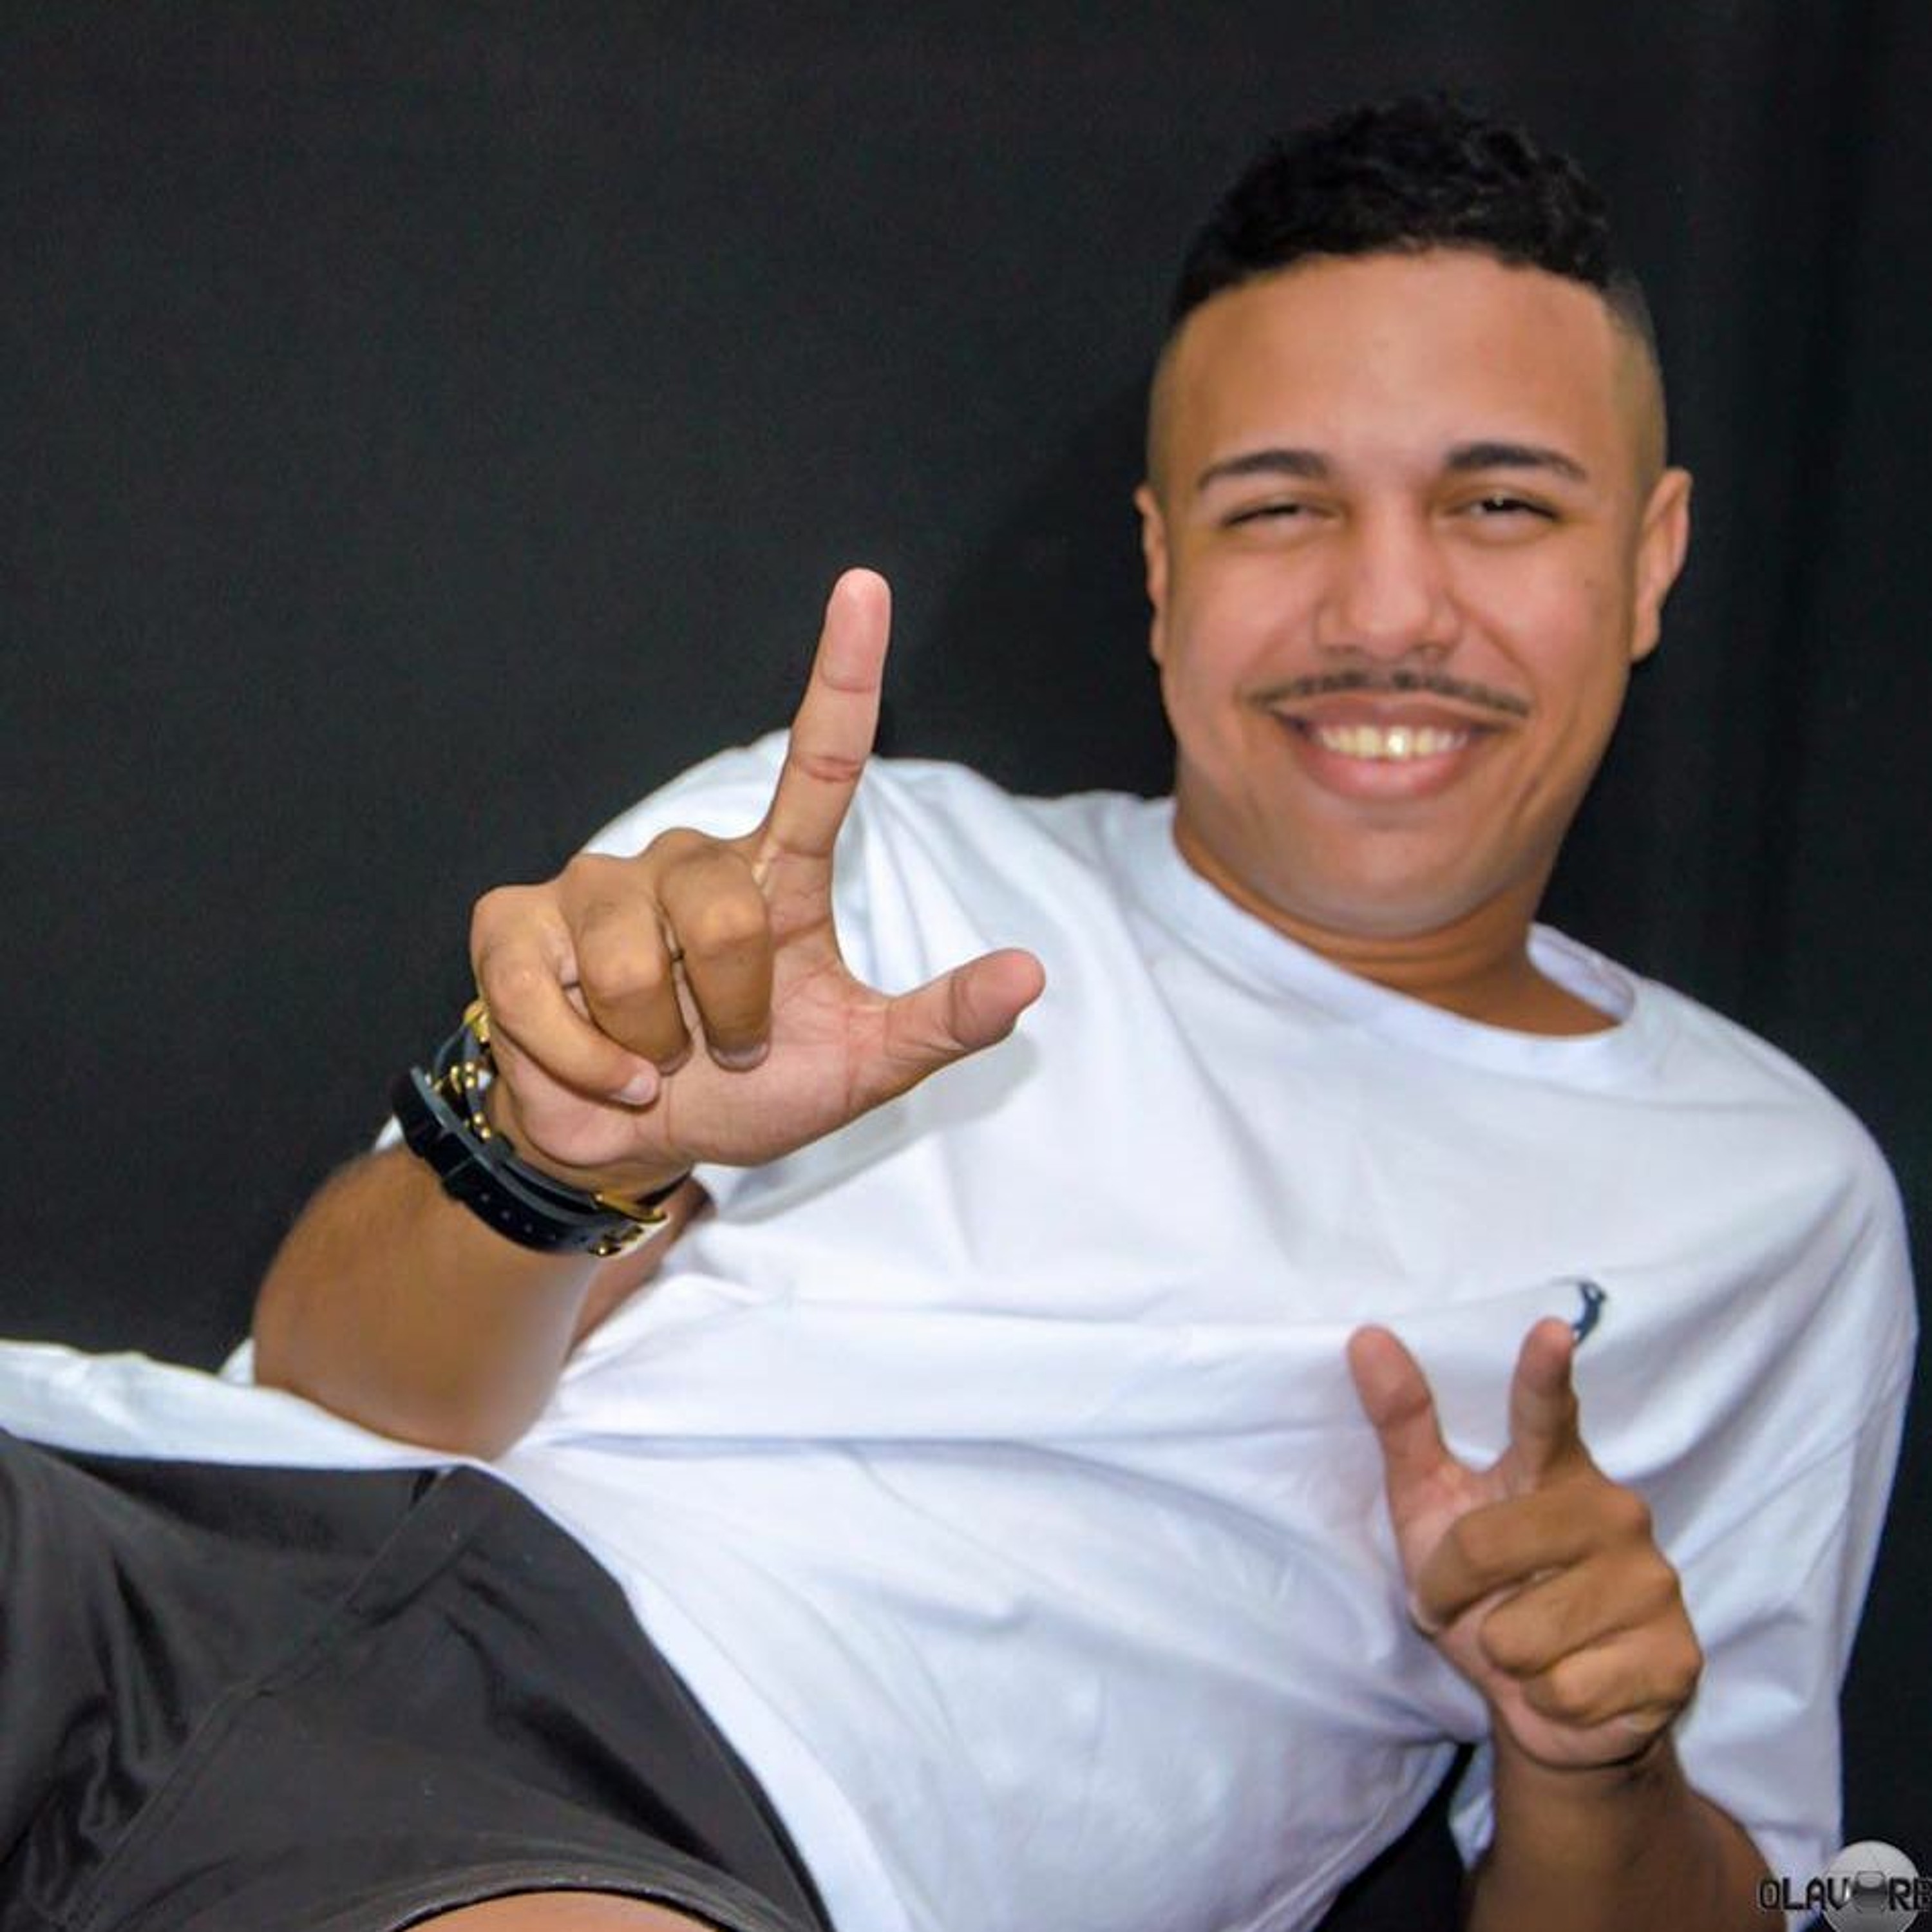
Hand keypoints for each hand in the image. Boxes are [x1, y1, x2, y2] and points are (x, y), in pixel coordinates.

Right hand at [469, 568, 1046, 1194]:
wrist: (636, 1143)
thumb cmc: (750, 1086)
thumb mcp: (857, 1065)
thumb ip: (938, 1022)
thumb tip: (1031, 971)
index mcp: (775, 874)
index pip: (821, 760)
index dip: (843, 674)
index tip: (865, 586)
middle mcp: (685, 857)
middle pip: (725, 916)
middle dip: (732, 1015)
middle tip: (720, 1051)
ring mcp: (593, 883)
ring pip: (634, 966)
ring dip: (655, 1049)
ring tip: (655, 1059)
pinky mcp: (514, 924)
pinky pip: (548, 997)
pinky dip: (585, 1068)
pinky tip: (600, 1078)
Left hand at [1346, 1319, 1701, 1772]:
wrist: (1549, 1706)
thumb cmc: (1485, 1590)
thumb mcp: (1430, 1509)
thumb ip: (1404, 1427)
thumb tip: (1365, 1338)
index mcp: (1556, 1468)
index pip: (1547, 1415)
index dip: (1544, 1375)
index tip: (1551, 1330)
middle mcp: (1615, 1512)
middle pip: (1486, 1544)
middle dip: (1451, 1591)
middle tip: (1462, 1606)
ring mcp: (1654, 1584)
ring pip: (1521, 1633)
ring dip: (1499, 1654)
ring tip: (1521, 1647)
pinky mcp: (1675, 1657)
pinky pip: (1563, 1689)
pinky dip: (1545, 1701)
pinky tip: (1567, 1687)